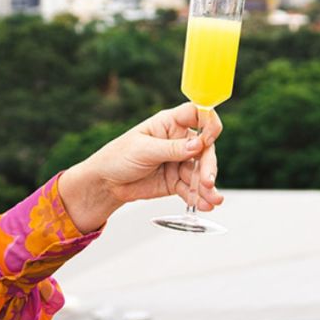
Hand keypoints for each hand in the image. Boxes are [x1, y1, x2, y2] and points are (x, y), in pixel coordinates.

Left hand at [57, 103, 222, 232]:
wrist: (106, 183)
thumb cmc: (118, 156)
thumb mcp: (144, 150)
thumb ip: (172, 148)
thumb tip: (198, 144)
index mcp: (170, 123)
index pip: (197, 114)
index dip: (208, 122)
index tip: (209, 139)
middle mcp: (179, 140)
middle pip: (204, 148)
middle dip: (208, 165)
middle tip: (207, 181)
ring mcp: (179, 161)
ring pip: (200, 171)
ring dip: (207, 186)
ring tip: (212, 199)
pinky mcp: (176, 181)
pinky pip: (192, 188)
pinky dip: (199, 197)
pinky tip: (204, 204)